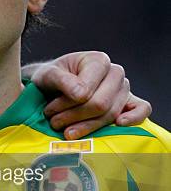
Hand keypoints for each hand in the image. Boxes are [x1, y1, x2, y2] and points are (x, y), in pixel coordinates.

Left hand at [22, 51, 151, 139]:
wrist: (52, 86)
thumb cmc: (52, 78)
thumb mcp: (48, 75)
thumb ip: (62, 81)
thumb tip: (81, 94)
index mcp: (98, 61)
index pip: (89, 89)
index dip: (69, 103)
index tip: (50, 110)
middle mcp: (115, 73)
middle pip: (100, 104)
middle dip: (75, 116)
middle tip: (54, 122)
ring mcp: (123, 88)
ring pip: (111, 114)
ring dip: (86, 126)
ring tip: (64, 129)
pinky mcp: (128, 102)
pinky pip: (142, 109)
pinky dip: (134, 118)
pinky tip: (119, 125)